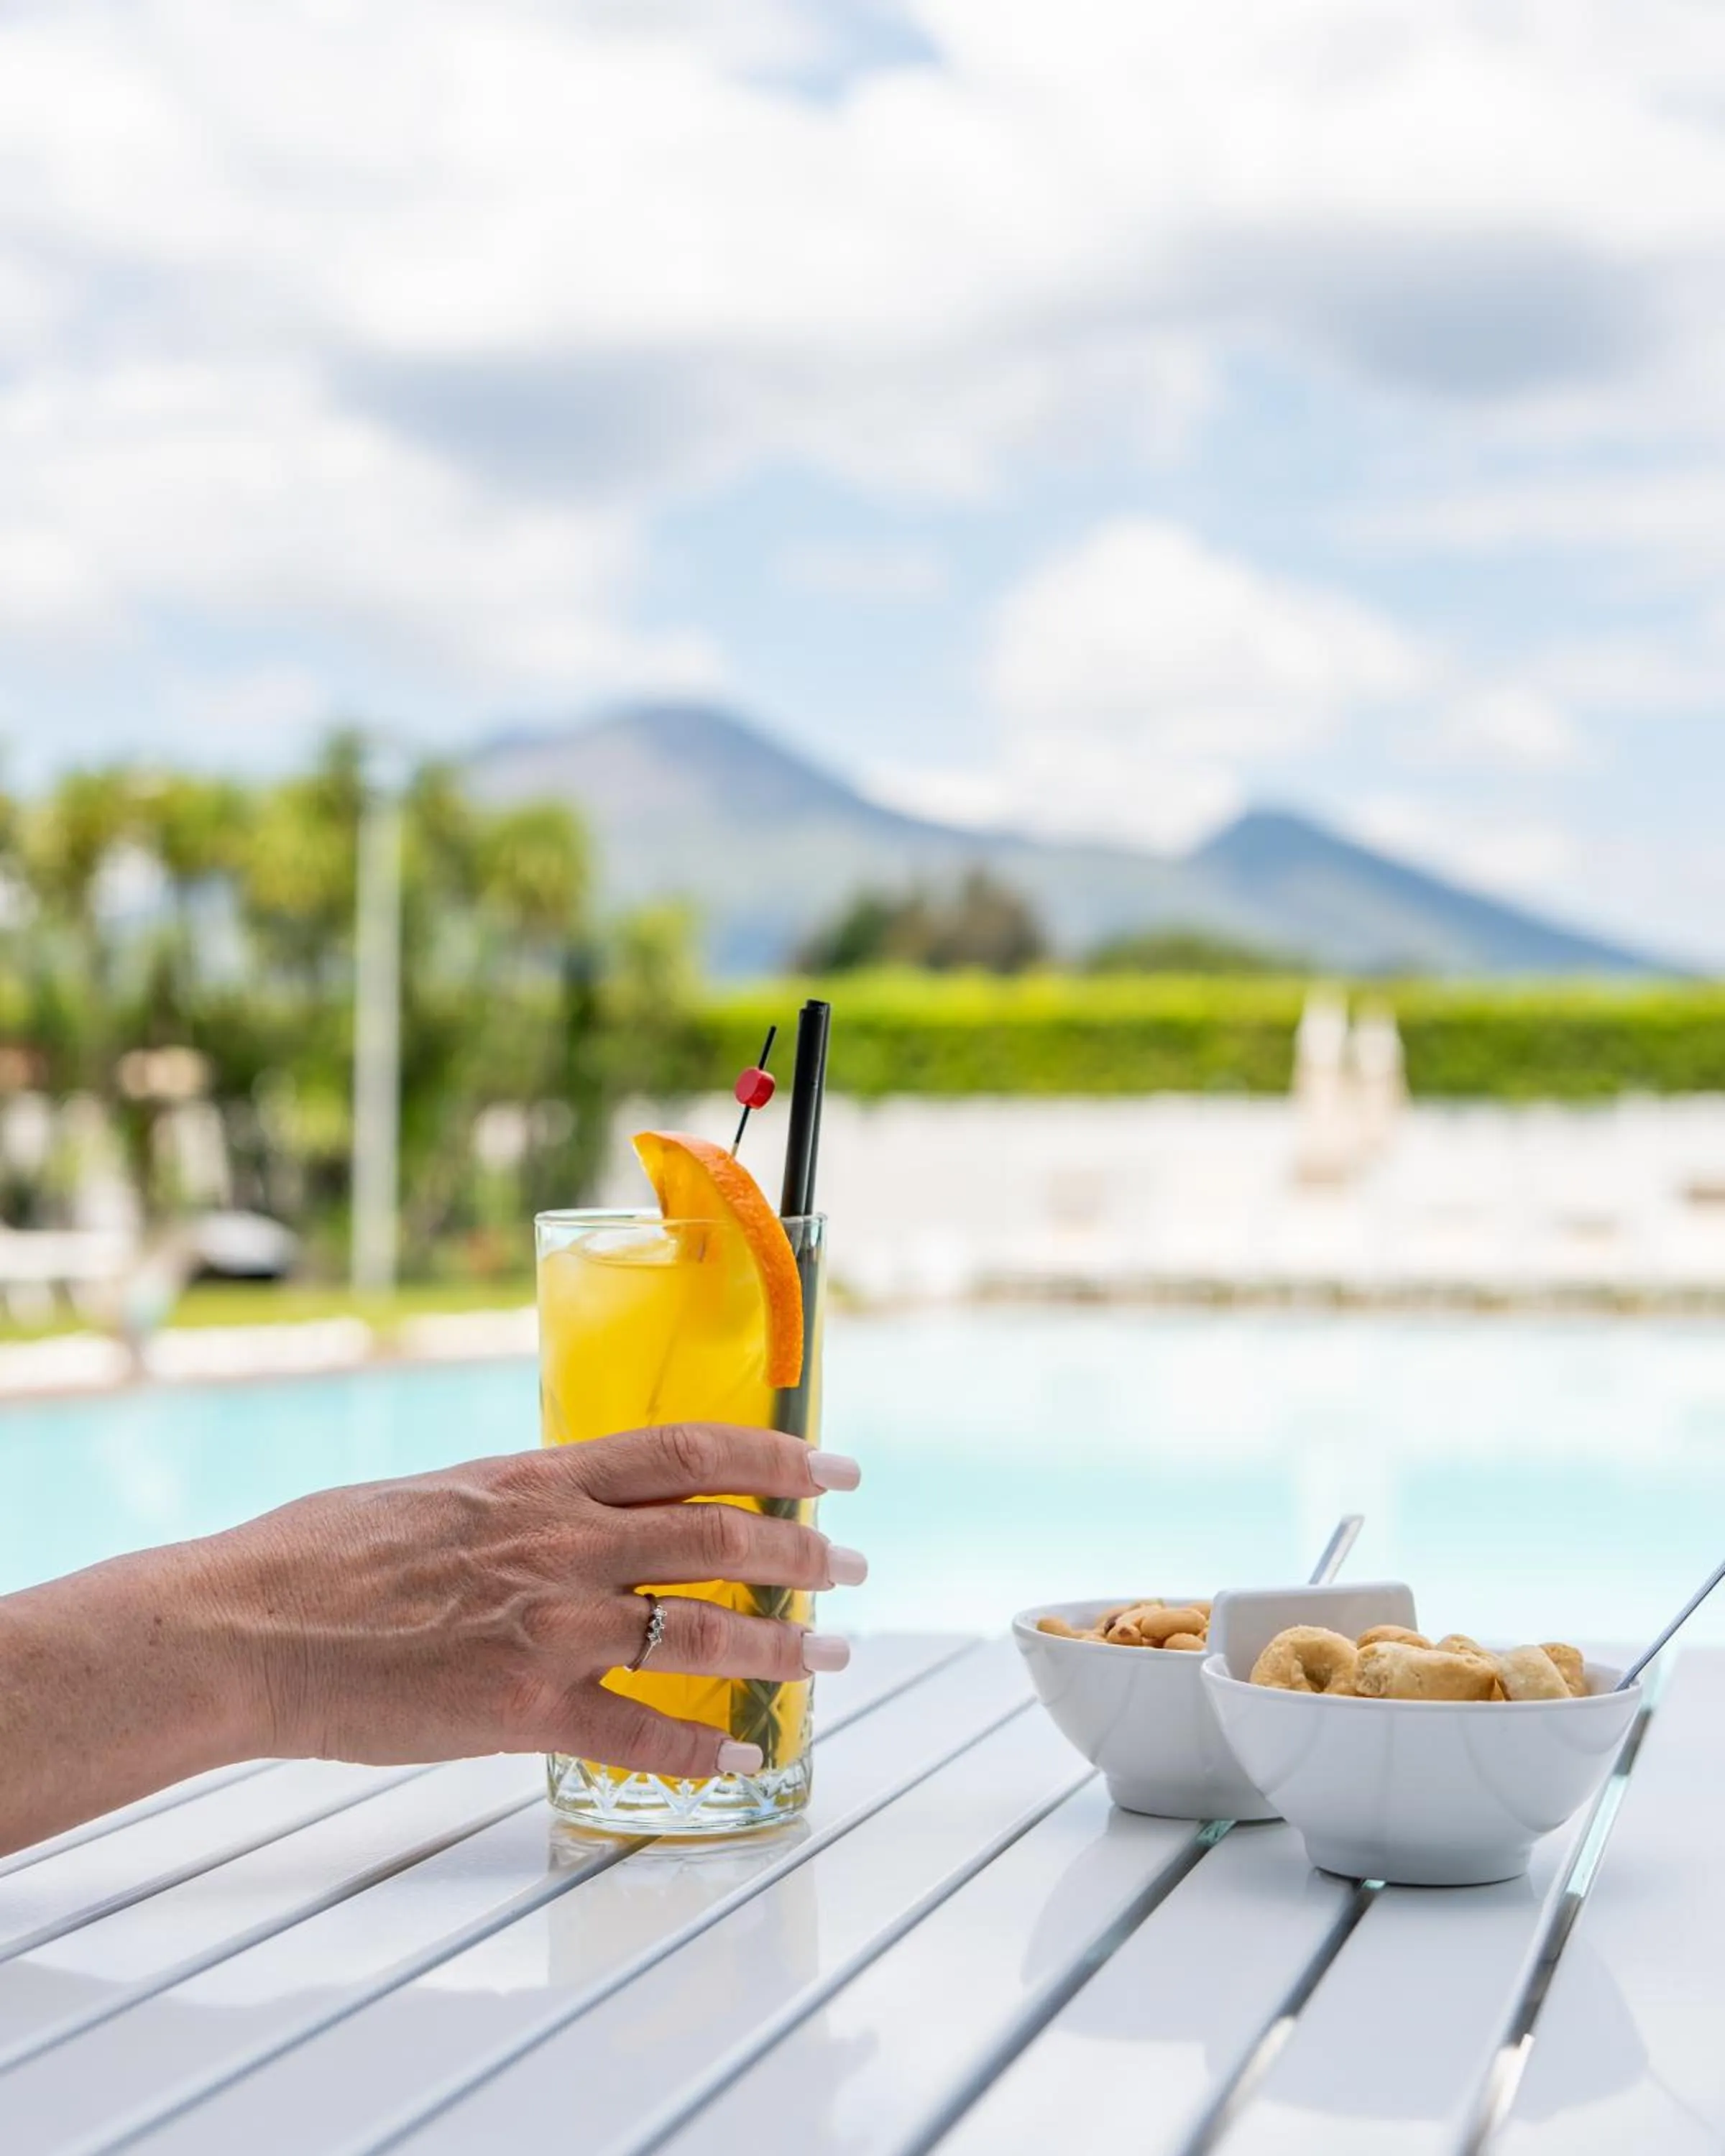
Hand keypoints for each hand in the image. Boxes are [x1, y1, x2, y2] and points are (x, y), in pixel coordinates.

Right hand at [207, 1424, 865, 1781]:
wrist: (248, 1625)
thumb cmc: (323, 1552)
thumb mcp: (442, 1488)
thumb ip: (524, 1495)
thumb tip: (574, 1495)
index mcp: (542, 1476)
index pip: (693, 1453)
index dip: (780, 1457)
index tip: (833, 1467)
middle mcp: (563, 1542)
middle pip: (722, 1539)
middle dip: (805, 1555)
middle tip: (853, 1567)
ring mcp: (550, 1626)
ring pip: (703, 1631)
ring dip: (782, 1648)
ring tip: (831, 1659)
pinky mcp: (522, 1709)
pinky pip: (640, 1734)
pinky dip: (702, 1752)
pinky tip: (740, 1762)